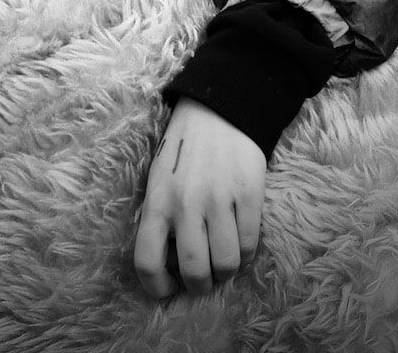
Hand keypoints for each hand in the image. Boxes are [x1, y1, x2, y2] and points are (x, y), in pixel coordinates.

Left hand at [134, 97, 265, 298]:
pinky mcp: (249, 194)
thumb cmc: (183, 149)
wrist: (219, 109)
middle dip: (200, 284)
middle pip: (194, 273)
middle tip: (203, 275)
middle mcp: (186, 204)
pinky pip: (251, 245)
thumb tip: (167, 265)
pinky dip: (246, 252)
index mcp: (157, 201)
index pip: (146, 262)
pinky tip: (239, 238)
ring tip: (223, 255)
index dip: (156, 288)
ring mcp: (219, 200)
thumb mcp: (158, 179)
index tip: (168, 289)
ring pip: (226, 265)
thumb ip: (160, 218)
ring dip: (226, 269)